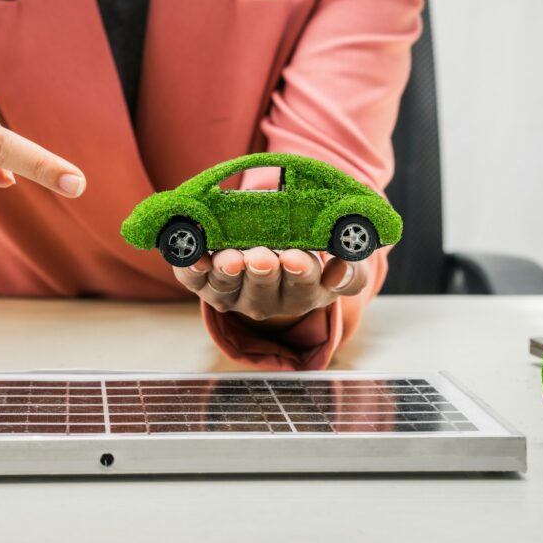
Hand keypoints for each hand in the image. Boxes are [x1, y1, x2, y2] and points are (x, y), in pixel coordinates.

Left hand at [172, 248, 368, 331]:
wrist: (271, 241)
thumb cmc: (308, 247)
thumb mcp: (342, 259)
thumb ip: (351, 270)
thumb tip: (339, 272)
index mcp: (303, 292)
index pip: (303, 286)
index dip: (299, 272)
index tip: (295, 257)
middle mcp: (265, 300)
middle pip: (263, 292)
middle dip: (262, 273)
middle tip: (261, 257)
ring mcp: (232, 293)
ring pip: (227, 287)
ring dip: (226, 272)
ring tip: (230, 259)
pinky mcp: (203, 282)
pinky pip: (193, 279)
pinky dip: (190, 267)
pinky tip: (194, 256)